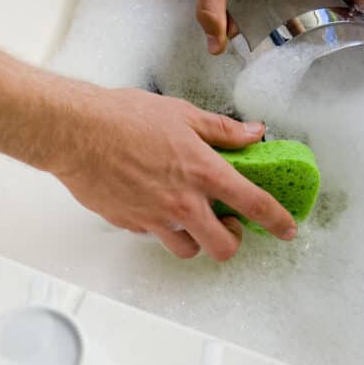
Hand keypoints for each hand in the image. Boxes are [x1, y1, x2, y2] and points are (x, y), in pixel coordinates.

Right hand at [49, 84, 297, 259]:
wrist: (76, 133)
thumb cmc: (123, 118)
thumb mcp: (182, 114)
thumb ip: (222, 130)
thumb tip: (253, 133)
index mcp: (203, 171)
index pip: (253, 203)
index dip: (277, 220)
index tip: (286, 228)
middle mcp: (183, 202)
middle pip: (223, 247)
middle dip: (231, 241)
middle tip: (227, 225)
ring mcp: (156, 219)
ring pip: (189, 250)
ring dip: (195, 239)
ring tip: (189, 218)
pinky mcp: (131, 224)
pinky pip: (154, 236)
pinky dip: (160, 227)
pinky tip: (153, 203)